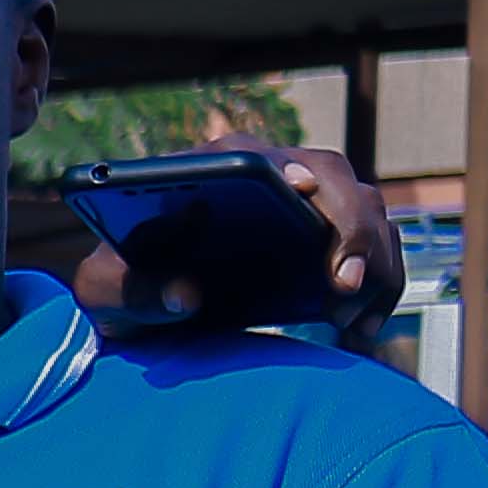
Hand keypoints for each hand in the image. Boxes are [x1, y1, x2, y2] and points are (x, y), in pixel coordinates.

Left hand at [74, 146, 399, 342]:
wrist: (148, 304)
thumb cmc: (124, 284)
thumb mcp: (106, 293)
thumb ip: (135, 291)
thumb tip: (185, 295)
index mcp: (211, 169)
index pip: (253, 155)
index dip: (283, 167)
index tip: (301, 189)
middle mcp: (272, 173)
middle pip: (332, 177)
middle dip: (348, 225)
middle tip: (343, 283)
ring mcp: (309, 203)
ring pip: (367, 211)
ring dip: (375, 263)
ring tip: (353, 322)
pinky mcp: (332, 237)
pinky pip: (376, 250)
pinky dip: (380, 286)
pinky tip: (362, 332)